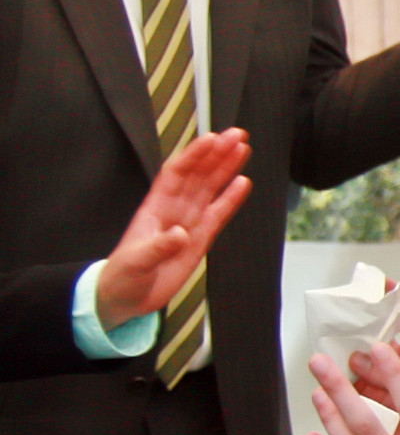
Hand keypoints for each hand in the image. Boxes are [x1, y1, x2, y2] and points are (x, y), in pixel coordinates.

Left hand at [94, 128, 252, 328]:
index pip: (177, 174)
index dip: (194, 155)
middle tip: (238, 135)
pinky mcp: (200, 239)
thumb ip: (158, 247)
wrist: (126, 299)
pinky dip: (231, 199)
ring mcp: (189, 223)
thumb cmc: (122, 277)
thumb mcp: (135, 262)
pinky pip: (219, 214)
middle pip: (198, 175)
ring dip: (226, 168)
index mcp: (155, 208)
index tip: (212, 139)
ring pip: (210, 189)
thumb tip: (181, 234)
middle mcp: (174, 210)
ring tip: (243, 148)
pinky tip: (243, 182)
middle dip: (216, 154)